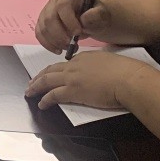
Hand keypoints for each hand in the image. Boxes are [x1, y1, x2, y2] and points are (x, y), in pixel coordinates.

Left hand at [24, 51, 152, 111]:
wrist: (130, 79)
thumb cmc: (127, 72)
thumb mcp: (111, 62)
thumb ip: (101, 65)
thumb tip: (100, 71)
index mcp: (85, 57)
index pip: (66, 63)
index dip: (57, 70)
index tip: (52, 74)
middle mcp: (75, 65)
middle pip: (51, 69)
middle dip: (39, 76)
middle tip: (32, 81)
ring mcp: (72, 77)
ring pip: (47, 80)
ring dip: (36, 86)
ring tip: (30, 91)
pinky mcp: (73, 91)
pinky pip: (53, 95)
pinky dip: (45, 99)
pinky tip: (41, 103)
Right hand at [35, 0, 111, 52]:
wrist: (91, 18)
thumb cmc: (96, 15)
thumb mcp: (102, 13)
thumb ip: (96, 15)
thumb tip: (83, 20)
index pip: (63, 6)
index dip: (68, 21)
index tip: (78, 33)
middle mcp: (53, 3)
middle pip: (49, 18)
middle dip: (59, 35)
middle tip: (71, 44)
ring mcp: (46, 13)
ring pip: (43, 28)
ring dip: (54, 42)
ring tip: (68, 48)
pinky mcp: (43, 24)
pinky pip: (39, 34)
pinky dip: (47, 44)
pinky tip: (58, 50)